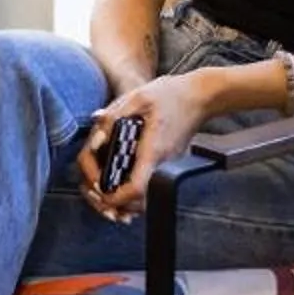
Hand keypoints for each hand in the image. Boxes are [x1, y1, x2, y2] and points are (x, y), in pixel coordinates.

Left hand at [75, 70, 214, 219]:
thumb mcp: (138, 97)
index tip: (98, 191)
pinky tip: (116, 180)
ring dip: (120, 197)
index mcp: (152, 150)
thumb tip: (95, 129)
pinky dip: (130, 189)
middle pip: (135, 198)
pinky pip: (147, 183)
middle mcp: (160, 162)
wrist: (200, 97)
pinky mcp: (166, 161)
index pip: (135, 188)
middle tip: (92, 190)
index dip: (115, 197)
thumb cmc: (171, 94)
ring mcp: (165, 164)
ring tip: (100, 189)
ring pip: (141, 194)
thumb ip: (114, 115)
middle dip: (111, 200)